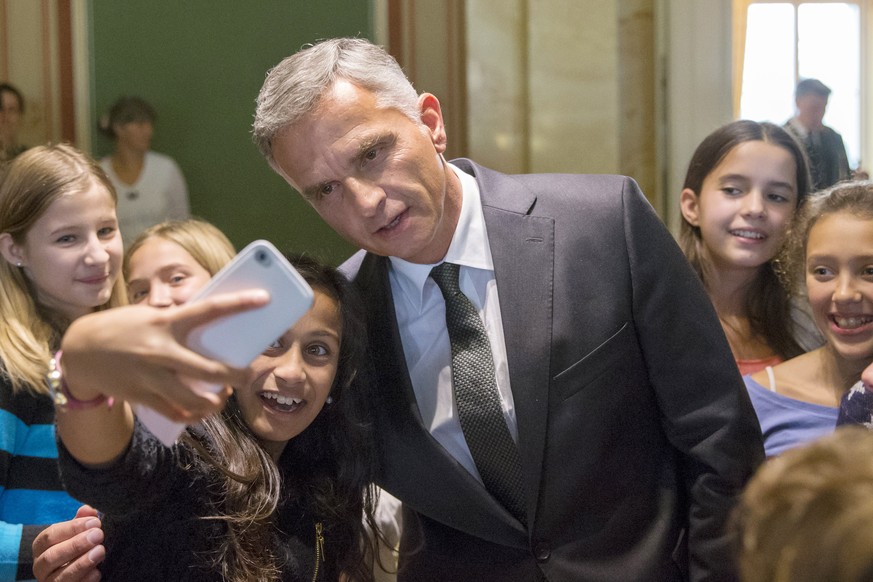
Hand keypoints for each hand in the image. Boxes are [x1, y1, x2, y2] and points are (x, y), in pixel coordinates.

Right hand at [32, 506, 102, 581]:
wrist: (77, 573)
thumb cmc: (76, 546)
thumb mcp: (77, 532)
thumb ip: (82, 520)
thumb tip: (88, 510)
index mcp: (41, 547)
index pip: (50, 536)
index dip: (72, 528)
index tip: (94, 522)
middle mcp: (40, 566)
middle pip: (52, 556)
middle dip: (77, 544)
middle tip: (98, 535)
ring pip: (60, 576)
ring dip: (82, 563)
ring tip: (100, 551)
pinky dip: (85, 580)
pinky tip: (97, 572)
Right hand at [60, 290, 268, 421]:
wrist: (79, 350)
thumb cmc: (122, 328)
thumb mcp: (150, 315)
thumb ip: (178, 323)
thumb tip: (215, 331)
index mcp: (166, 322)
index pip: (209, 310)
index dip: (239, 303)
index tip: (264, 299)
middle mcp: (160, 351)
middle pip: (210, 370)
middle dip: (236, 376)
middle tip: (247, 375)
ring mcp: (151, 377)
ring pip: (195, 400)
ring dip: (216, 401)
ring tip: (223, 395)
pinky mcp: (142, 396)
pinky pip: (177, 413)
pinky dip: (194, 415)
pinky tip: (202, 409)